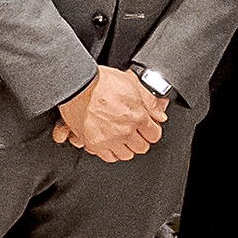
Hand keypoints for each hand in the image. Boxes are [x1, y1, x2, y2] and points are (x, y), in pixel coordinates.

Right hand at [50, 67, 168, 164]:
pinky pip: (108, 157)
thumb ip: (150, 101)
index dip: (151, 130)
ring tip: (120, 137)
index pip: (154, 135)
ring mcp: (110, 139)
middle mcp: (125, 130)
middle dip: (139, 139)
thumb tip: (160, 114)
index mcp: (137, 116)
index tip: (147, 128)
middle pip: (141, 147)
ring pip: (126, 155)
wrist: (76, 84)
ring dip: (125, 147)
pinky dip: (110, 151)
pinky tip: (108, 141)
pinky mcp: (95, 144)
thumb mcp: (132, 83)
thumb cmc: (100, 81)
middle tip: (133, 131)